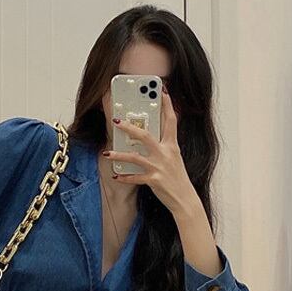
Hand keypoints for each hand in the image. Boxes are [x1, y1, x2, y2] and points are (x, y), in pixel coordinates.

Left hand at [103, 86, 199, 216]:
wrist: (185, 199)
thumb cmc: (177, 179)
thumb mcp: (174, 158)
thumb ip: (164, 146)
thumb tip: (148, 137)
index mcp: (172, 146)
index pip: (171, 120)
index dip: (167, 104)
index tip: (162, 91)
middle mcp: (165, 154)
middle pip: (145, 135)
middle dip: (129, 127)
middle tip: (116, 121)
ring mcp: (159, 167)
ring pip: (135, 157)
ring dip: (119, 155)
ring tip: (107, 153)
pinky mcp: (154, 180)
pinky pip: (135, 177)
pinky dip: (124, 177)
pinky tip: (116, 175)